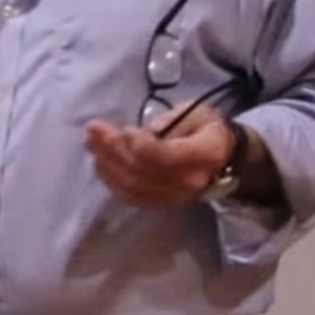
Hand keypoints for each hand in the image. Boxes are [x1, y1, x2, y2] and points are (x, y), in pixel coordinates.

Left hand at [83, 104, 234, 207]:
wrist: (222, 158)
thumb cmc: (205, 129)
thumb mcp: (194, 113)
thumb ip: (169, 121)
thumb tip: (143, 132)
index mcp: (203, 154)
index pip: (164, 156)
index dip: (139, 145)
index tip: (123, 130)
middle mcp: (190, 181)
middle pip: (142, 170)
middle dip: (112, 149)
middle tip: (93, 130)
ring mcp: (176, 196)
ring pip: (133, 186)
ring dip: (107, 164)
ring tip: (91, 144)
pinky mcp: (164, 202)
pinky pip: (133, 197)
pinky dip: (112, 181)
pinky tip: (100, 164)